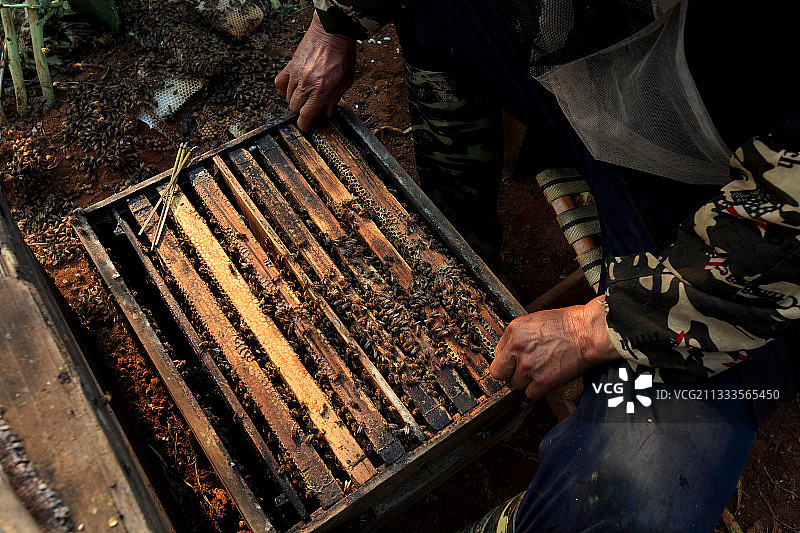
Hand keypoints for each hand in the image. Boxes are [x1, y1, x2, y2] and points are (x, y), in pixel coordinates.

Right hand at [275, 11, 355, 131]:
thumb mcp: (347, 81)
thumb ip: (335, 99)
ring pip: (288, 97)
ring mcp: (296, 75)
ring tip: (305, 97)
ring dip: (295, 100)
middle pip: (294, 108)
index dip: (304, 125)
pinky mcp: (290, 66)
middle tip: (310, 109)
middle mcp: (306, 85)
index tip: (306, 127)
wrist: (332, 32)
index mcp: (321, 91)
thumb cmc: (342, 54)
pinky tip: (292, 88)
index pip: (305, 116)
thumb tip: (327, 114)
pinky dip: (284, 88)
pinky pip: (280, 83)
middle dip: (301, 112)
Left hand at [490, 296, 618, 398]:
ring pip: (517, 385)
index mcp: (514, 331)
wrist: (589, 332)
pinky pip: (531, 394)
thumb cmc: (568, 324)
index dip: (507, 361)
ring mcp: (529, 365)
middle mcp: (517, 348)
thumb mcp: (534, 321)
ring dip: (527, 381)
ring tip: (541, 370)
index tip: (513, 363)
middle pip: (500, 373)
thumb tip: (509, 351)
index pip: (497, 355)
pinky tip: (547, 379)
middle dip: (510, 373)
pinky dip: (538, 390)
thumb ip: (518, 336)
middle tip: (523, 371)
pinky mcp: (543, 380)